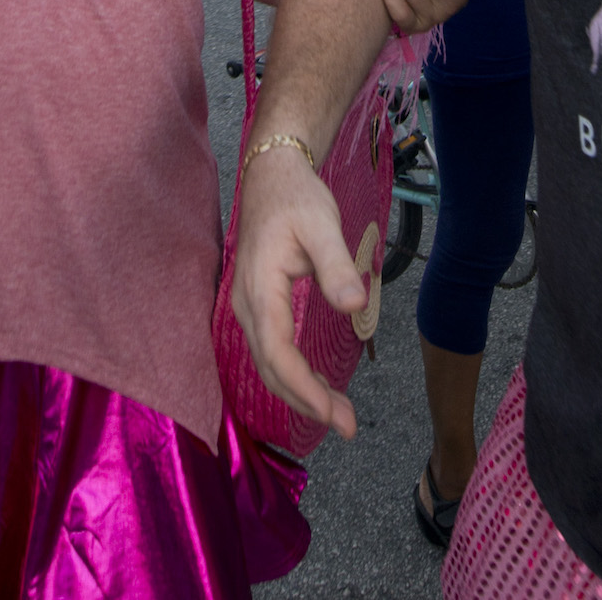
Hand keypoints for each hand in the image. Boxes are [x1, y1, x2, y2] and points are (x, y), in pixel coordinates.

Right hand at [229, 144, 361, 439]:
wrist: (271, 175)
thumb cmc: (296, 199)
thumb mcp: (322, 225)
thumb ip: (336, 265)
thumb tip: (354, 304)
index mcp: (260, 288)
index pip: (277, 353)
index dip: (303, 389)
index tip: (334, 414)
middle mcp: (247, 303)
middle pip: (269, 367)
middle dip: (306, 402)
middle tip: (348, 425)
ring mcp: (248, 306)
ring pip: (268, 363)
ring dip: (300, 393)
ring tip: (339, 413)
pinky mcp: (258, 306)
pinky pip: (270, 351)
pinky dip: (292, 376)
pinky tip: (316, 386)